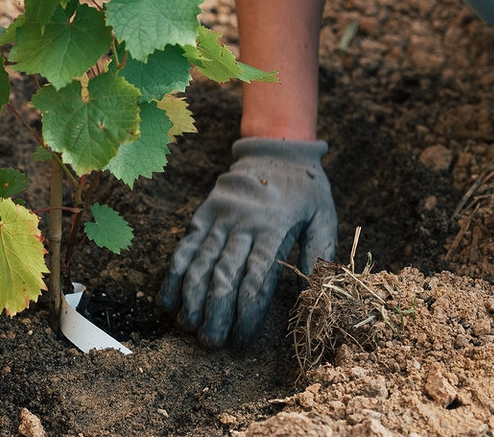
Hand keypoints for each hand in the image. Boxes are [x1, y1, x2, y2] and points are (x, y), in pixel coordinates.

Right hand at [158, 137, 336, 346]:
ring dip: (191, 299)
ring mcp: (218, 219)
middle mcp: (242, 225)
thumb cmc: (305, 189)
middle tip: (211, 343)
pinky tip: (168, 300)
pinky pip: (184, 247)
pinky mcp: (202, 215)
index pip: (256, 278)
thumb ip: (320, 251)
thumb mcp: (325, 214)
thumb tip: (315, 289)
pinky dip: (174, 275)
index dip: (247, 311)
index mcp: (273, 228)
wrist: (275, 149)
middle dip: (215, 313)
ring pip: (199, 263)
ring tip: (189, 327)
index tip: (243, 338)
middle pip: (223, 275)